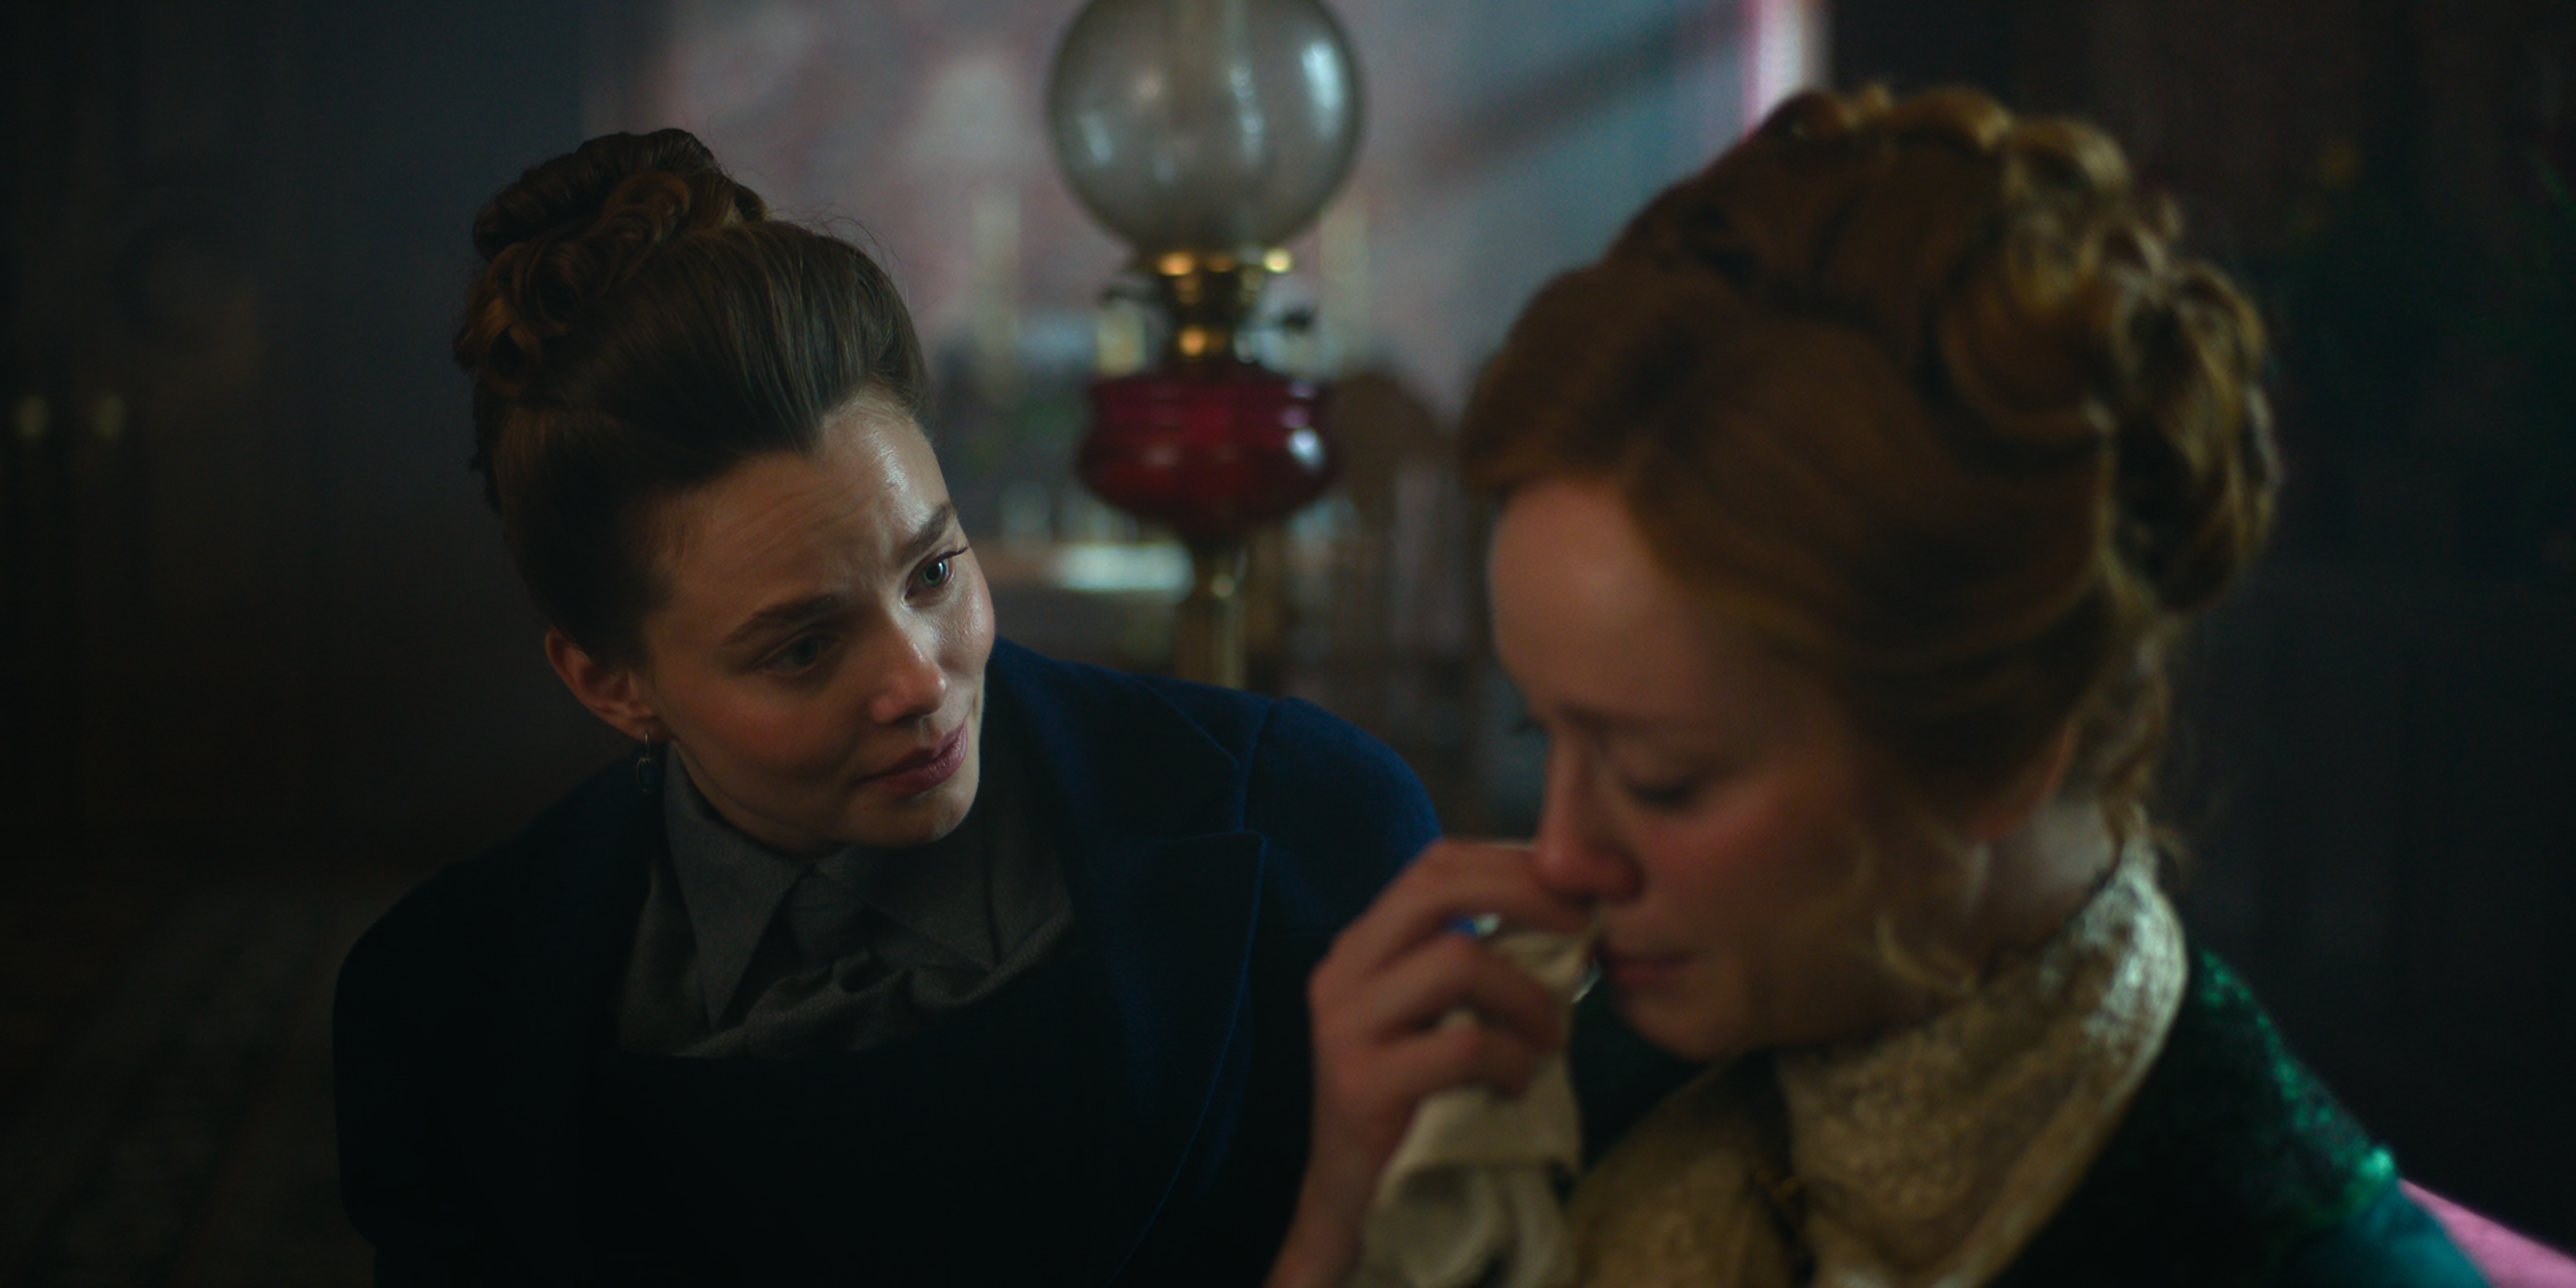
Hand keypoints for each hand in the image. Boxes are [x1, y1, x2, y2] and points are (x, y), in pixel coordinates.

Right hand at [1264, 839, 1588, 1287]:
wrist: (1353, 1197)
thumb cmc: (1414, 1098)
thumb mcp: (1436, 1013)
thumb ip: (1477, 959)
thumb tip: (1573, 914)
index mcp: (1364, 943)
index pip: (1436, 863)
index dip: (1513, 860)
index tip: (1583, 885)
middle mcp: (1344, 970)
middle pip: (1436, 886)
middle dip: (1526, 894)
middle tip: (1584, 930)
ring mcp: (1345, 1025)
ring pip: (1454, 960)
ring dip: (1527, 994)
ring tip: (1553, 1035)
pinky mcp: (1362, 1084)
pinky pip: (1461, 1046)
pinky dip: (1510, 1059)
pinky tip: (1517, 1084)